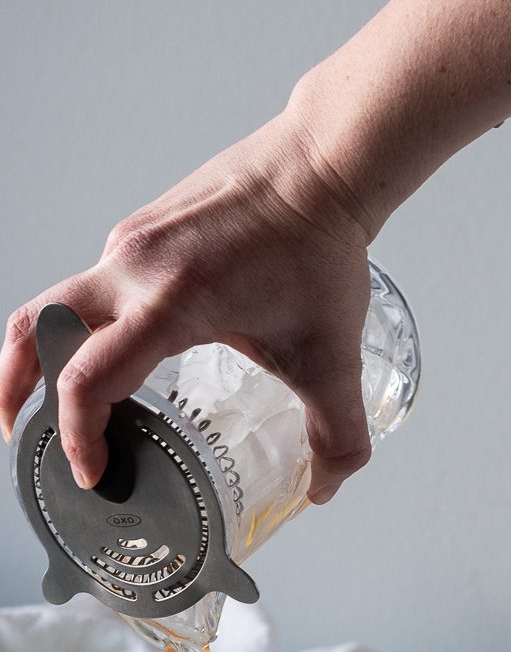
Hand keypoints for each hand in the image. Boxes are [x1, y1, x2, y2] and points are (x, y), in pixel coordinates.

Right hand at [0, 112, 372, 502]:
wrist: (323, 164)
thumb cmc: (322, 246)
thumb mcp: (333, 358)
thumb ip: (337, 435)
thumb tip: (325, 487)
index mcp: (171, 303)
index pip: (90, 380)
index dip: (79, 437)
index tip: (93, 472)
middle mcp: (134, 267)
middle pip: (37, 330)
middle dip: (15, 387)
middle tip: (19, 433)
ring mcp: (131, 242)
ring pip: (60, 302)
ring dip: (48, 353)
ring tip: (58, 398)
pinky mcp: (142, 228)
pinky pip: (95, 282)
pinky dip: (88, 324)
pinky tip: (119, 350)